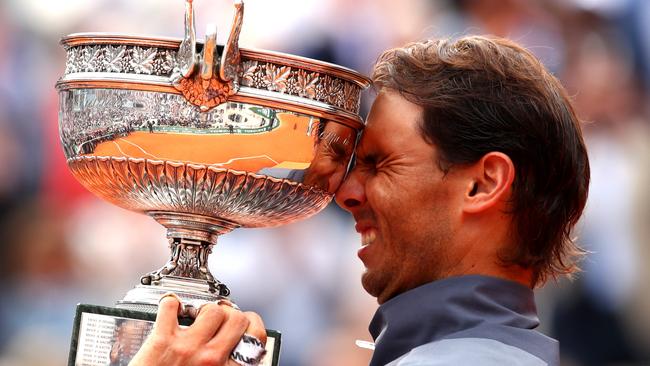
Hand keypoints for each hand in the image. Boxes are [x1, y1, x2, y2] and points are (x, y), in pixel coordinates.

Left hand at [129, 295, 265, 365]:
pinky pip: (172, 307)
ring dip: (206, 309)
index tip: (247, 322)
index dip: (253, 324)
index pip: (256, 337)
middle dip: (231, 315)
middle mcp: (211, 359)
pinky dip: (171, 304)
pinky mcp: (162, 340)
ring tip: (198, 316)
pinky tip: (172, 311)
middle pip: (237, 318)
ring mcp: (187, 347)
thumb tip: (236, 352)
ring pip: (211, 309)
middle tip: (221, 318)